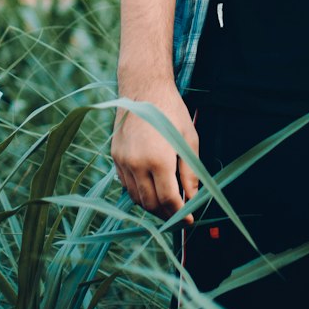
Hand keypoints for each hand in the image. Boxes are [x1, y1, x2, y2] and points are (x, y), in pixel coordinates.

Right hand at [111, 79, 199, 223]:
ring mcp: (123, 161)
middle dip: (166, 214)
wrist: (143, 88)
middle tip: (179, 215)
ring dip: (152, 206)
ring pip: (136, 198)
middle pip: (151, 203)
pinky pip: (126, 185)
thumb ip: (190, 172)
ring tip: (167, 205)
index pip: (168, 200)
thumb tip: (193, 197)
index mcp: (158, 159)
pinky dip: (139, 192)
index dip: (180, 214)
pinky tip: (151, 188)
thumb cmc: (170, 111)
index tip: (189, 221)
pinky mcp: (115, 157)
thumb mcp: (188, 139)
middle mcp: (137, 163)